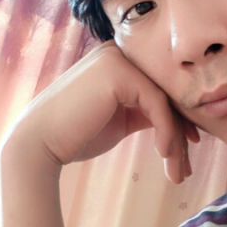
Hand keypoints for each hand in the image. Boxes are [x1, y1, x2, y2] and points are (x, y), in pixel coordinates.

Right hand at [2, 41, 198, 182]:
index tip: (187, 151)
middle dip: (181, 134)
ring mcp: (118, 59)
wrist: (39, 144)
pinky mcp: (119, 72)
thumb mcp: (120, 119)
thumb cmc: (76, 135)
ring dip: (176, 141)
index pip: (159, 89)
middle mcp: (120, 53)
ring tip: (178, 172)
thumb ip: (145, 111)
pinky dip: (166, 132)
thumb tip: (180, 122)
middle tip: (185, 169)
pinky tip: (164, 154)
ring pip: (164, 101)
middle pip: (165, 93)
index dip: (178, 121)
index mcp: (119, 61)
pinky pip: (157, 104)